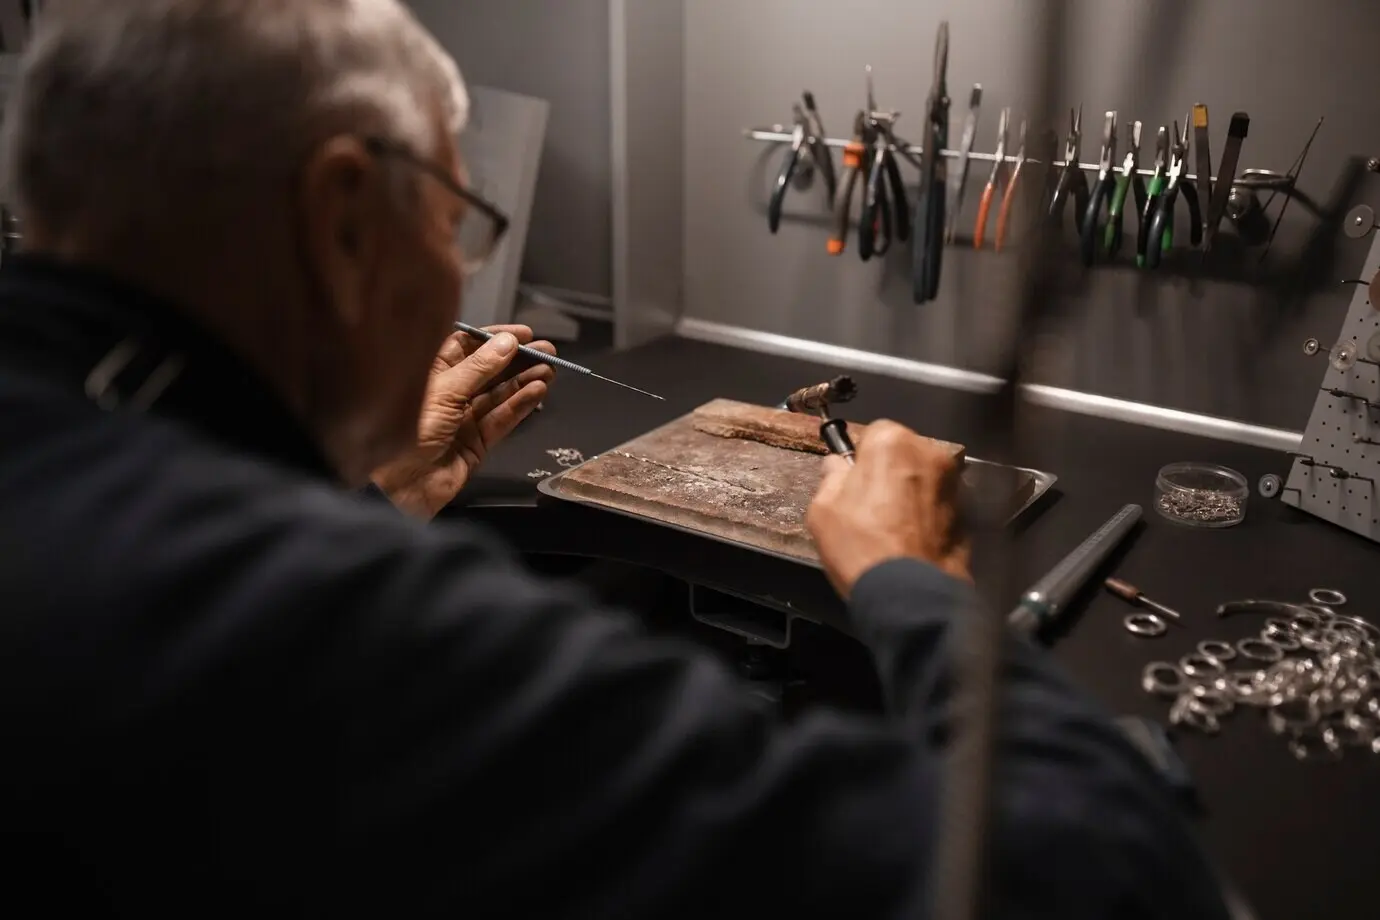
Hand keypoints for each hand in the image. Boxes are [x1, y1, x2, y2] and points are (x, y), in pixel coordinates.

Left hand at [372, 325, 555, 518]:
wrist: (398, 487)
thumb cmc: (405, 433)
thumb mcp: (444, 391)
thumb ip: (479, 368)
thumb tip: (506, 343)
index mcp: (429, 375)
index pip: (465, 347)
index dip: (493, 338)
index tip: (521, 333)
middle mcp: (447, 395)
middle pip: (488, 371)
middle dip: (517, 360)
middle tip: (545, 350)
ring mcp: (463, 420)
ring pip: (499, 395)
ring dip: (524, 381)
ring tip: (548, 369)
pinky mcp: (476, 444)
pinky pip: (502, 420)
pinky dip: (520, 406)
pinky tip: (537, 391)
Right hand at [806, 420, 969, 596]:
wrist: (908, 594)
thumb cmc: (861, 547)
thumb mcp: (822, 509)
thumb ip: (831, 477)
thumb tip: (837, 467)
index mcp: (892, 442)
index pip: (875, 432)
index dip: (862, 457)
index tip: (854, 479)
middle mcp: (929, 453)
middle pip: (904, 452)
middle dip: (889, 470)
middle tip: (870, 505)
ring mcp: (953, 483)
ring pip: (924, 477)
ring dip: (910, 491)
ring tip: (891, 525)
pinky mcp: (968, 511)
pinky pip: (939, 502)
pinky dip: (928, 513)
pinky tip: (911, 537)